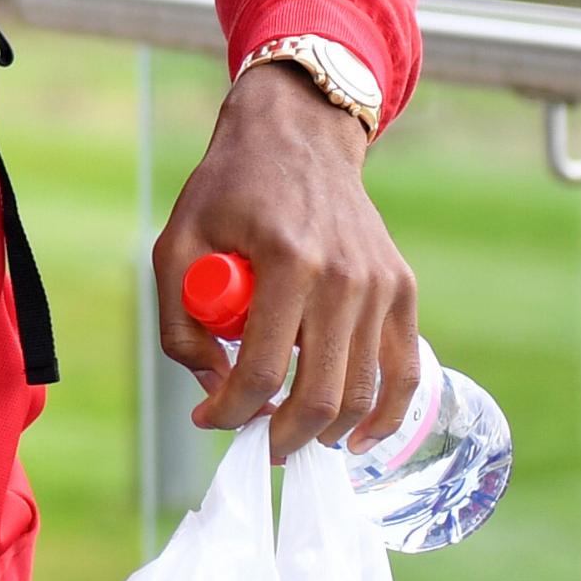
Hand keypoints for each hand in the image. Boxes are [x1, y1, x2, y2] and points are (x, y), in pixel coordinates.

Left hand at [151, 62, 420, 458]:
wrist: (297, 135)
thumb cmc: (229, 189)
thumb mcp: (178, 243)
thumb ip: (180, 321)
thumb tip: (213, 388)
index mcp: (286, 259)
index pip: (259, 367)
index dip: (229, 410)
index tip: (208, 419)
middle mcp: (343, 276)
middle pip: (319, 394)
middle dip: (281, 436)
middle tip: (255, 444)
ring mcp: (380, 284)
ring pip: (362, 392)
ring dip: (325, 431)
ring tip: (291, 437)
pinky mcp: (401, 288)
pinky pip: (403, 371)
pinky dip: (383, 415)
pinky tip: (355, 439)